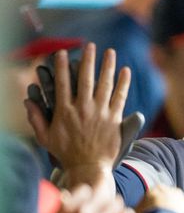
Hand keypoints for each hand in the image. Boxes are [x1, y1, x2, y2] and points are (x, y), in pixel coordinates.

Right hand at [24, 43, 143, 171]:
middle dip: (88, 60)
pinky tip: (125, 71)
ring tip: (110, 52)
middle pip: (85, 78)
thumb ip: (36, 119)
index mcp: (65, 111)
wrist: (89, 166)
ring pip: (105, 84)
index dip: (62, 66)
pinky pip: (120, 97)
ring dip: (107, 66)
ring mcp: (100, 113)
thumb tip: (27, 101)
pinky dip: (123, 83)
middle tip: (90, 46)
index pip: (62, 83)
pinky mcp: (114, 119)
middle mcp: (83, 108)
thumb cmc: (66, 153)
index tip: (62, 53)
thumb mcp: (45, 137)